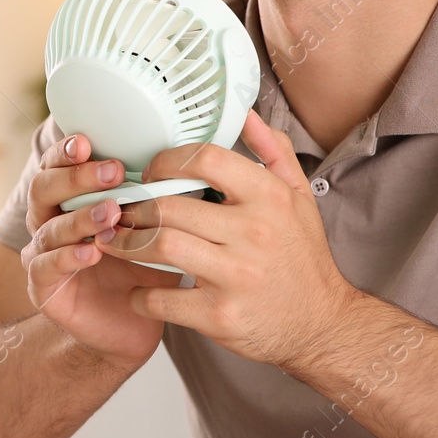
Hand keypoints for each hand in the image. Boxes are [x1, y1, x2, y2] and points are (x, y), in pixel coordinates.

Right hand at [21, 133, 179, 373]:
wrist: (132, 324)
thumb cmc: (145, 268)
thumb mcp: (158, 227)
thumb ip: (161, 196)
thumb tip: (194, 162)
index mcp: (72, 197)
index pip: (59, 163)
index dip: (68, 150)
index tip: (88, 141)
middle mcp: (51, 219)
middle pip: (44, 186)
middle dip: (76, 176)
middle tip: (112, 172)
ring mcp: (43, 252)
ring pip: (48, 226)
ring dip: (80, 216)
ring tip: (111, 213)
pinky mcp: (43, 287)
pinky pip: (45, 266)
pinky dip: (68, 257)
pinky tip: (91, 253)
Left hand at [96, 109, 361, 373]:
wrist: (322, 324)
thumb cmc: (302, 257)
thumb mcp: (299, 197)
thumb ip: (272, 151)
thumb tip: (245, 112)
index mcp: (269, 197)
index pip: (205, 159)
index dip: (166, 161)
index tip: (152, 172)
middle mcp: (254, 232)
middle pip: (170, 205)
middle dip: (136, 207)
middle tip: (122, 211)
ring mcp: (236, 275)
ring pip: (159, 246)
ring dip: (126, 244)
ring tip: (116, 242)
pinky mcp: (220, 315)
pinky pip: (162, 299)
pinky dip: (139, 295)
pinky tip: (136, 290)